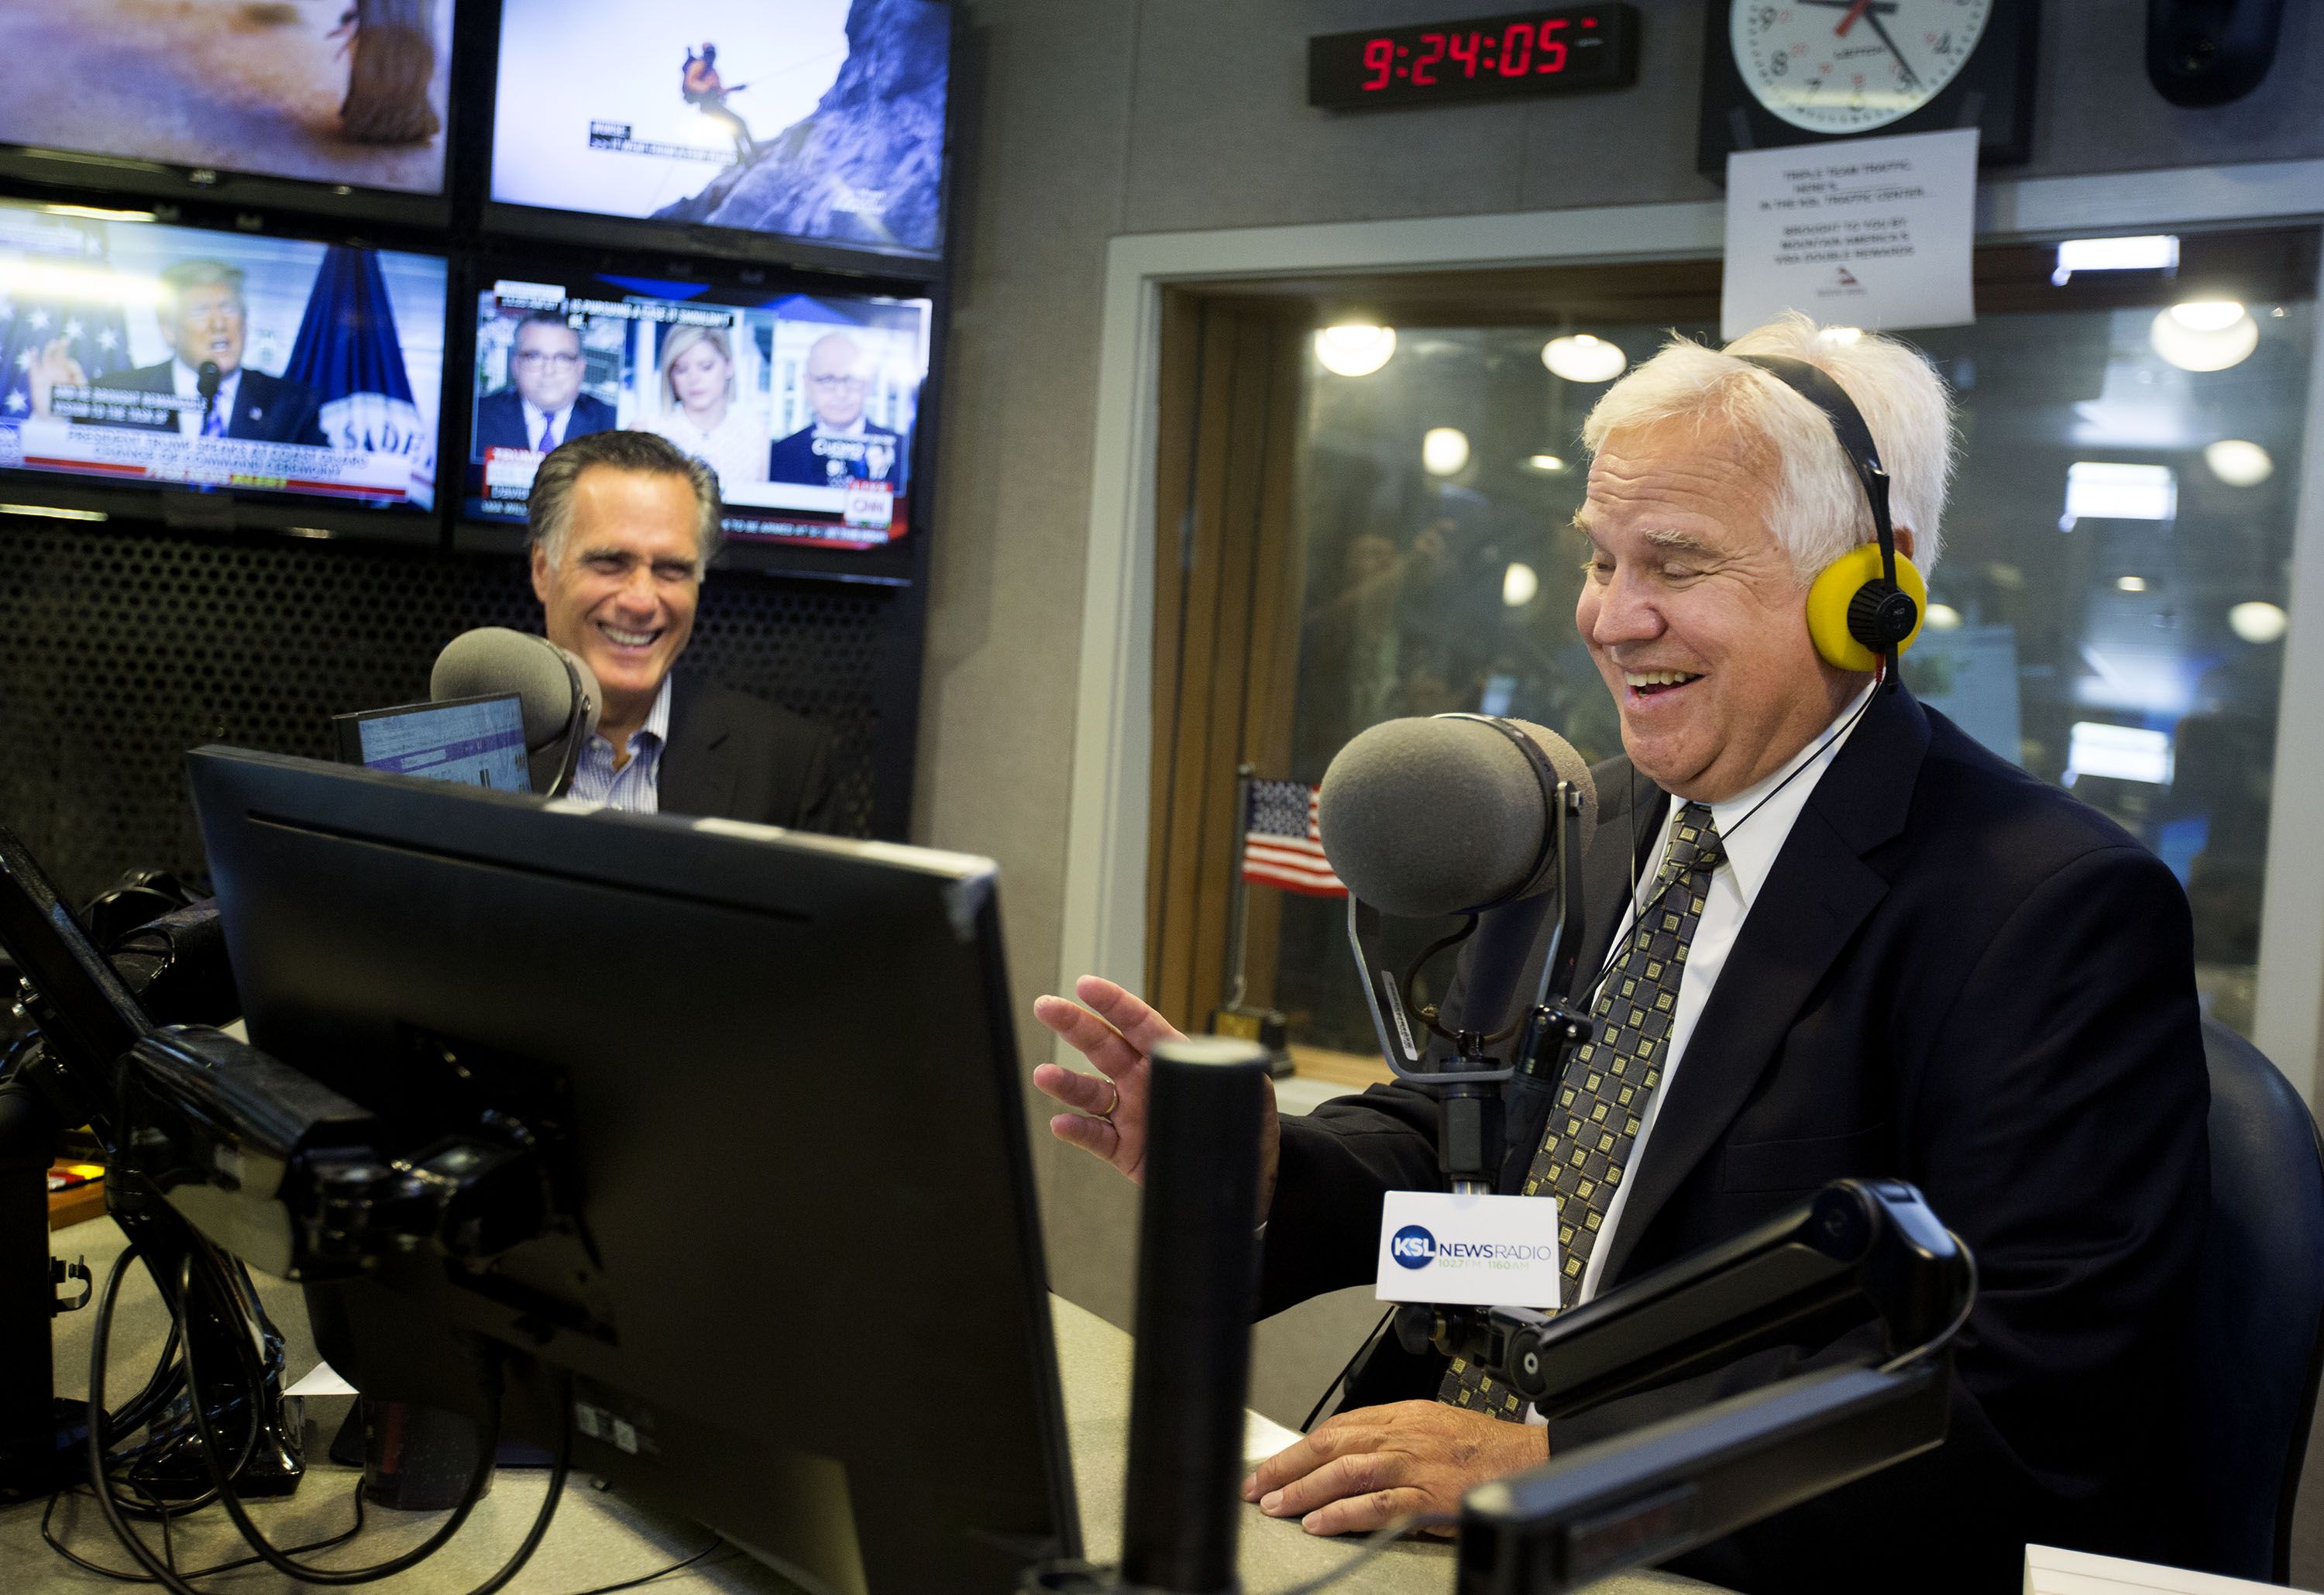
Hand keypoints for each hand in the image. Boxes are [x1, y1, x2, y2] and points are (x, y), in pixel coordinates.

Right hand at [27, 337, 85, 416]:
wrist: (52, 417)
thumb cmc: (68, 405)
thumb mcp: (79, 392)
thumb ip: (79, 378)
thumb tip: (72, 365)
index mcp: (67, 374)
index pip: (69, 363)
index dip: (72, 365)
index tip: (74, 375)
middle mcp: (56, 372)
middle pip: (58, 356)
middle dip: (61, 347)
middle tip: (65, 339)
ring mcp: (45, 374)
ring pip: (47, 358)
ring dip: (50, 350)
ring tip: (54, 343)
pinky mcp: (36, 379)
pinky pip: (34, 366)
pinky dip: (33, 358)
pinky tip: (34, 350)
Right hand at [1031, 976, 1278, 1207]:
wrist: (1247, 1176)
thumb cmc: (1248, 1126)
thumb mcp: (1251, 1090)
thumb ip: (1231, 1069)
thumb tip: (1214, 1057)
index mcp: (1171, 1059)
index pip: (1140, 1024)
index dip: (1114, 1004)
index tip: (1087, 986)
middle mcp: (1144, 1081)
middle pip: (1104, 1047)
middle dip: (1074, 1025)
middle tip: (1047, 1007)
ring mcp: (1131, 1114)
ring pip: (1091, 1092)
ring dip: (1066, 1082)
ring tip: (1044, 1075)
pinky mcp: (1125, 1149)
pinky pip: (1095, 1137)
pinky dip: (1076, 1130)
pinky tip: (1061, 1123)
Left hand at [1242, 1401, 1546, 1536]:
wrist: (1526, 1459)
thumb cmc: (1481, 1445)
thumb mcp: (1428, 1423)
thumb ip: (1388, 1434)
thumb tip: (1343, 1451)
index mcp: (1399, 1415)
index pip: (1335, 1428)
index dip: (1297, 1449)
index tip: (1271, 1467)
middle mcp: (1401, 1436)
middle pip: (1331, 1445)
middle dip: (1287, 1467)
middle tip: (1257, 1487)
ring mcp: (1413, 1466)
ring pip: (1346, 1472)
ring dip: (1306, 1490)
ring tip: (1277, 1506)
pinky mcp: (1427, 1497)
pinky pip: (1377, 1505)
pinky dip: (1344, 1514)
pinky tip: (1320, 1523)